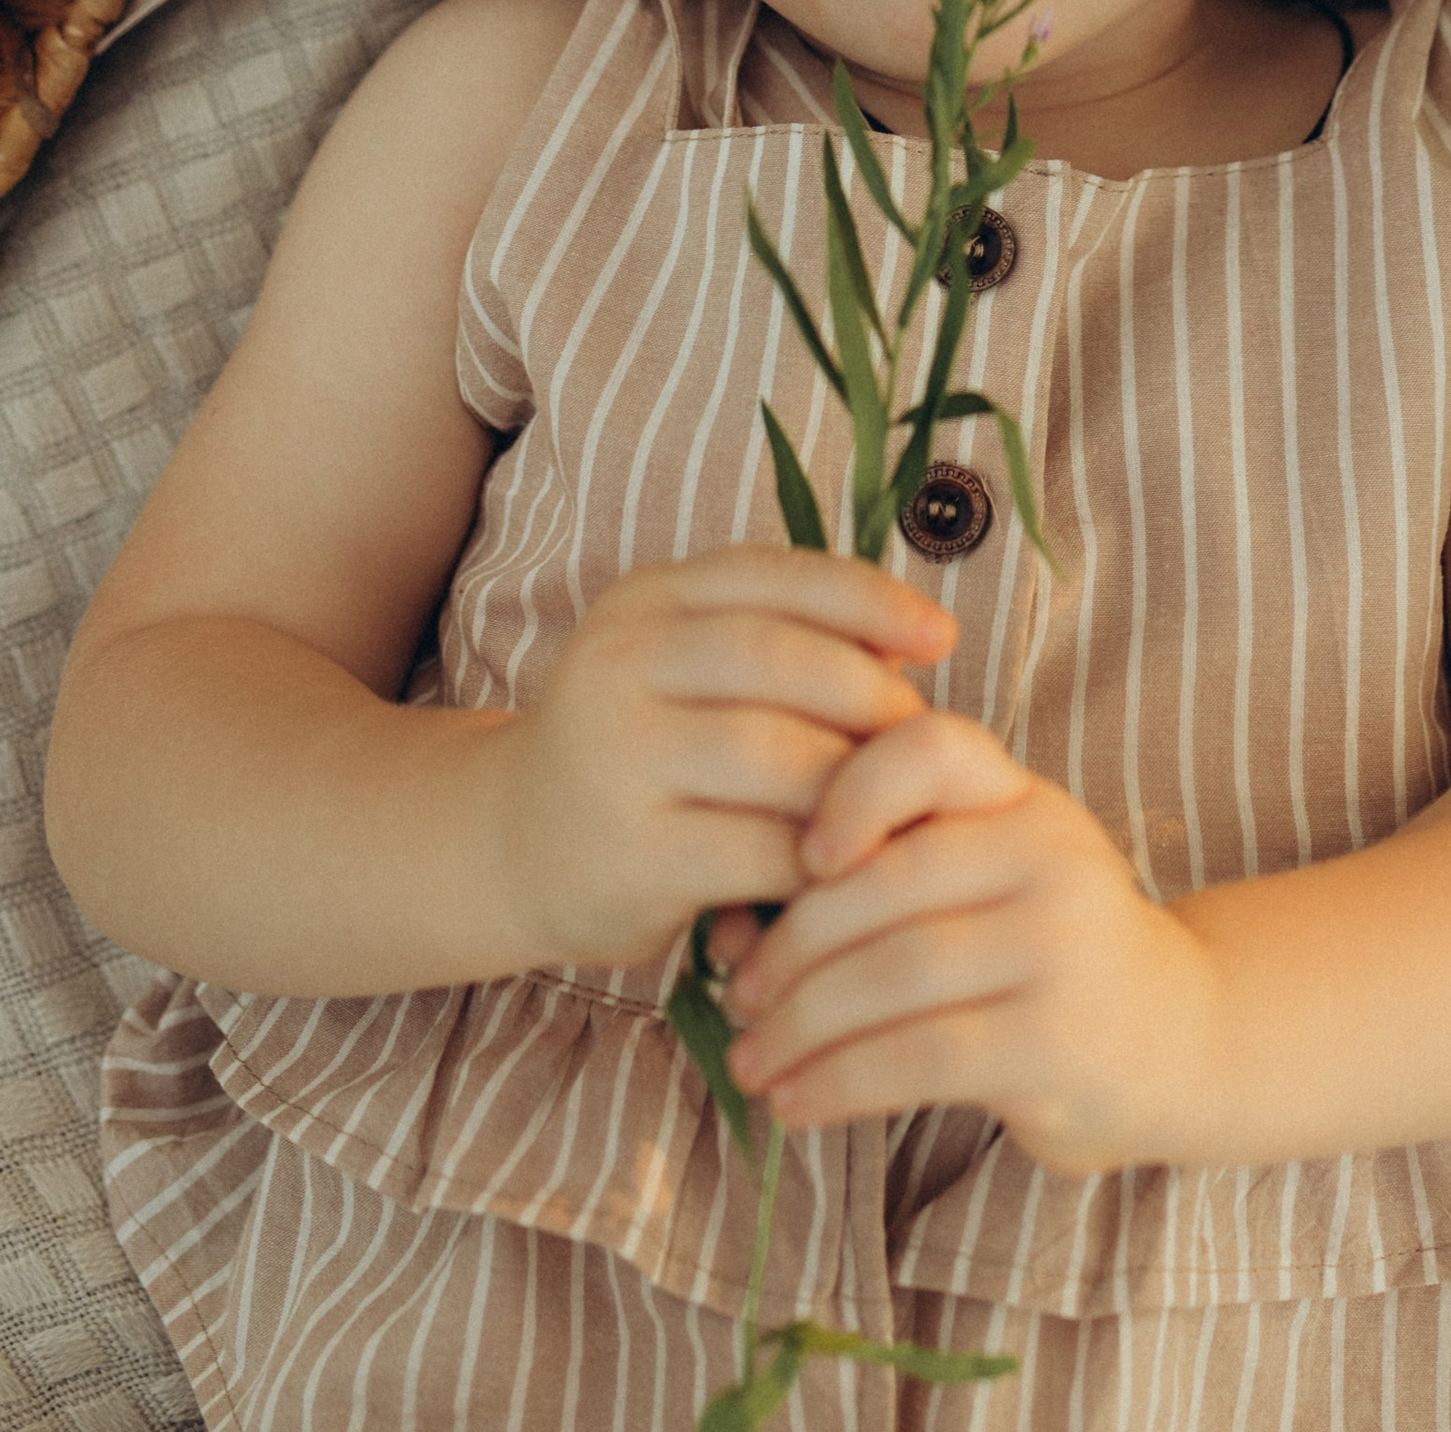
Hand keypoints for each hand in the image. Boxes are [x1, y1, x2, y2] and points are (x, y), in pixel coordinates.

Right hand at [488, 548, 955, 972]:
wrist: (507, 847)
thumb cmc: (638, 749)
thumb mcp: (684, 666)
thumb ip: (780, 639)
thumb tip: (918, 639)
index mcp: (647, 600)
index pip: (779, 577)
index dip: (872, 601)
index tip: (943, 637)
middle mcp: (621, 664)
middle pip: (788, 663)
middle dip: (874, 702)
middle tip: (923, 745)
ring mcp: (618, 759)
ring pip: (783, 759)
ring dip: (857, 789)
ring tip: (893, 810)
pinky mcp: (630, 856)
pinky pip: (761, 852)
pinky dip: (820, 863)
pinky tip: (843, 872)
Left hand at [708, 710, 1223, 1175]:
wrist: (1176, 1037)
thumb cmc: (1040, 954)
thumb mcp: (983, 883)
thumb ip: (877, 880)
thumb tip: (722, 930)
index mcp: (1021, 799)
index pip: (932, 750)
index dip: (850, 789)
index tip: (799, 857)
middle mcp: (1049, 853)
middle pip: (885, 884)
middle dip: (789, 948)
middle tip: (735, 995)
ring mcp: (1058, 946)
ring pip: (892, 975)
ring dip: (800, 1027)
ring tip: (750, 1063)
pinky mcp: (1054, 1041)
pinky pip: (918, 1056)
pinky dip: (838, 1082)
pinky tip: (796, 1104)